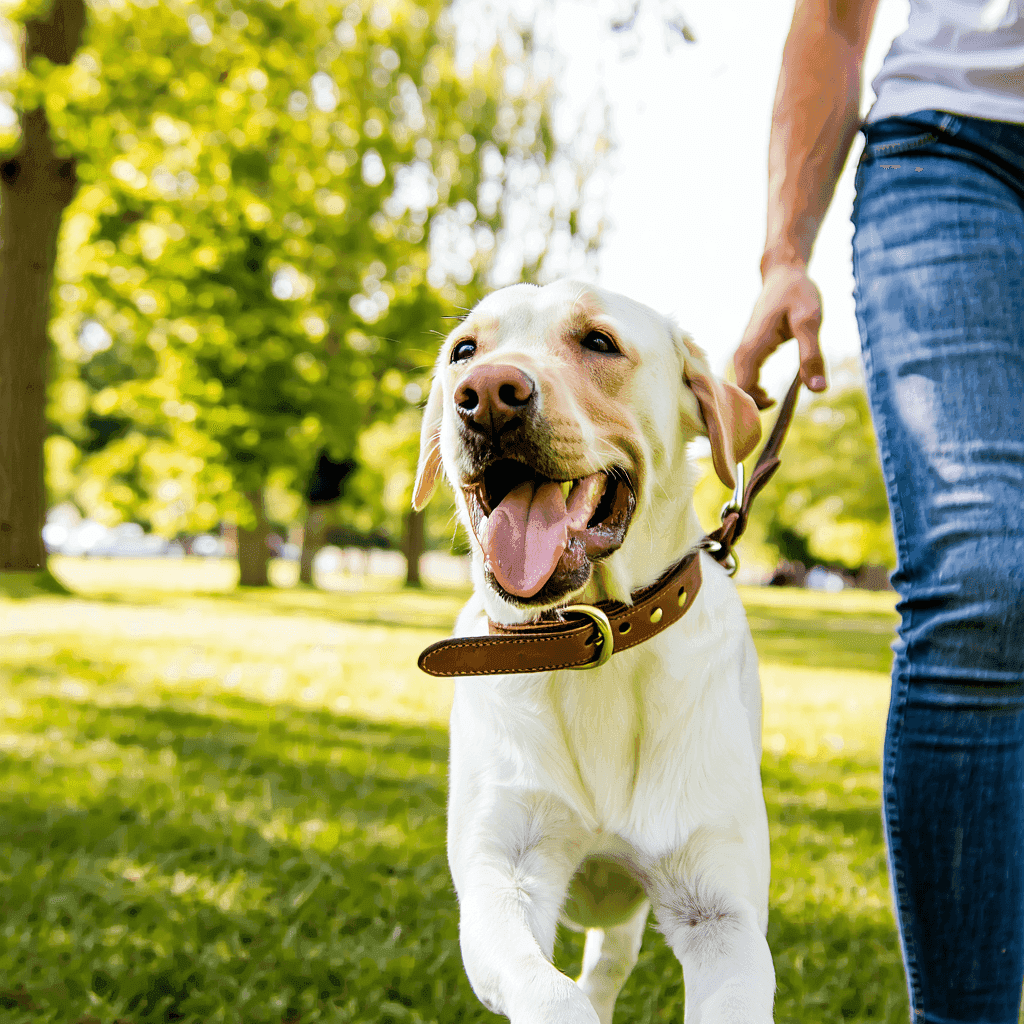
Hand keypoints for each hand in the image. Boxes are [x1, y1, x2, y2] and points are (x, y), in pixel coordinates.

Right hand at [734, 264, 826, 408]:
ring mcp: (743, 353)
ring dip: (752, 402)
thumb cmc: (797, 293)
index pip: (743, 393)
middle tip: (775, 420)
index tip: (773, 419)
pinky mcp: (749, 352)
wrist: (784, 273)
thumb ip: (812, 355)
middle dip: (751, 412)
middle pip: (738, 394)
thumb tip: (818, 390)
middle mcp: (741, 354)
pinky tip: (771, 397)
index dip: (753, 411)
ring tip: (775, 408)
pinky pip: (745, 380)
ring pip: (740, 388)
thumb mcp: (810, 321)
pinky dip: (754, 392)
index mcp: (752, 350)